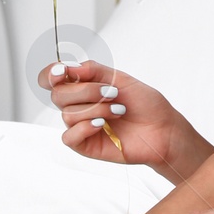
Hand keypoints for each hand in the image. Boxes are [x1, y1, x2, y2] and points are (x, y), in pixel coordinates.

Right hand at [39, 59, 211, 178]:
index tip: (62, 72)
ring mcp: (81, 126)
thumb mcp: (121, 79)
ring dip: (96, 109)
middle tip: (112, 92)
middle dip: (86, 91)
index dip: (50, 74)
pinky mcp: (85, 145)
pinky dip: (84, 127)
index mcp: (84, 86)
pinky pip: (69, 136)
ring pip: (67, 114)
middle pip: (58, 95)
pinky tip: (102, 124)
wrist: (163, 129)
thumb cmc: (145, 104)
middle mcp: (79, 105)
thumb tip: (69, 68)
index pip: (52, 79)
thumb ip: (93, 70)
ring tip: (119, 111)